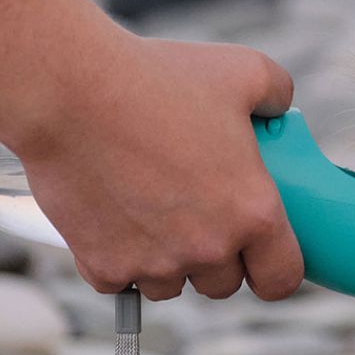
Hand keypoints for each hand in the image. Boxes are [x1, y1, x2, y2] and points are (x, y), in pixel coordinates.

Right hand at [18, 32, 303, 301]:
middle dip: (222, 255)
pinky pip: (124, 278)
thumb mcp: (246, 70)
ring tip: (161, 203)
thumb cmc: (161, 78)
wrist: (72, 92)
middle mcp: (206, 248)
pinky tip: (122, 210)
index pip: (281, 279)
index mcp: (252, 210)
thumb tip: (280, 109)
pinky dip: (124, 253)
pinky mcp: (102, 266)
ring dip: (173, 258)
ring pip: (173, 284)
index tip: (266, 252)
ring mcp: (152, 263)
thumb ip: (278, 94)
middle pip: (225, 284)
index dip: (277, 267)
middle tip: (208, 209)